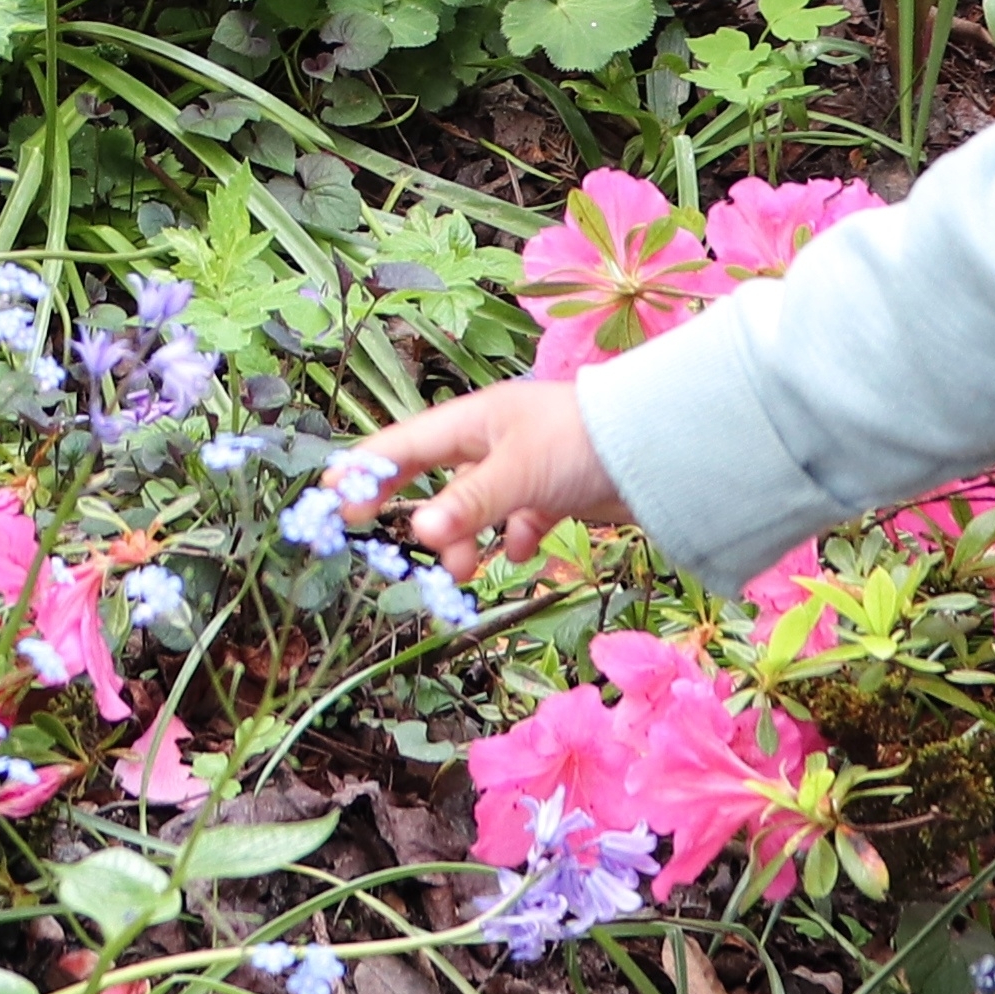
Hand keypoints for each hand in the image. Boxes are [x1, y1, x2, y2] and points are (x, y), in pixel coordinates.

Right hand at [346, 373, 629, 571]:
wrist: (662, 450)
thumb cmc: (582, 442)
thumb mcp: (517, 473)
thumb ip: (468, 504)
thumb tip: (417, 532)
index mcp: (473, 421)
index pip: (403, 445)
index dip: (365, 470)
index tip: (332, 500)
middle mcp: (493, 440)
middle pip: (434, 477)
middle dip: (413, 512)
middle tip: (389, 547)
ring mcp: (523, 467)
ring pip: (474, 508)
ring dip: (463, 540)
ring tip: (463, 572)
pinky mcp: (553, 492)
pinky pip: (516, 520)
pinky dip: (512, 539)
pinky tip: (521, 550)